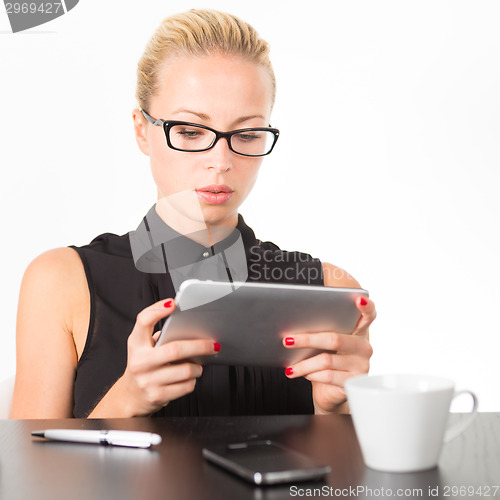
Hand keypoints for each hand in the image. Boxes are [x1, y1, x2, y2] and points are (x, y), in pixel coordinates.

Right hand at [90, 298, 219, 416]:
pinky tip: (190, 378)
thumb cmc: (144, 365)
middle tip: (213, 345)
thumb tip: (191, 326)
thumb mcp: (144, 347)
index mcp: (136, 344)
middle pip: (175, 349)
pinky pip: (186, 386)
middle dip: (200, 346)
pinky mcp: (157, 396)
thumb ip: (160, 336)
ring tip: (198, 364)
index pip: (143, 321)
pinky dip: (193, 381)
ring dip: (198, 367)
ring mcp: (147, 380)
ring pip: (186, 370)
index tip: (173, 303)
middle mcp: (140, 361)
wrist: (130, 396)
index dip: (157, 310)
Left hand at [282, 296, 375, 413]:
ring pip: (327, 360)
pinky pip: (328, 376)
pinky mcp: (353, 382)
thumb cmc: (326, 360)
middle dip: (307, 339)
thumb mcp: (324, 344)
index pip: (368, 315)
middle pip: (334, 339)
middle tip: (287, 341)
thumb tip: (292, 330)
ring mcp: (361, 365)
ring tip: (289, 367)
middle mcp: (364, 347)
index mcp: (359, 331)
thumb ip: (320, 331)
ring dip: (303, 364)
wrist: (331, 391)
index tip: (358, 299)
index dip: (366, 307)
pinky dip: (311, 374)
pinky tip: (301, 373)